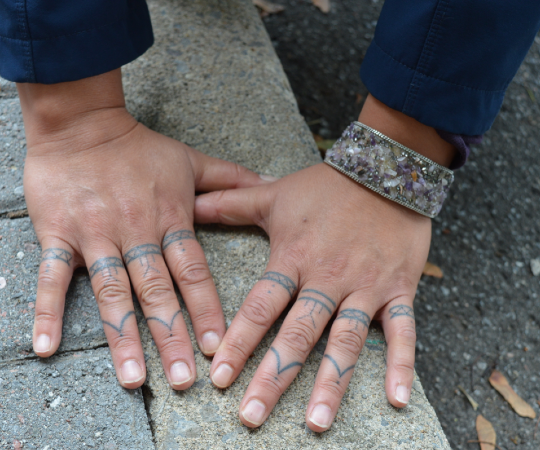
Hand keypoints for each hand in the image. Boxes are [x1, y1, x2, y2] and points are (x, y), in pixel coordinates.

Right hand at [20, 69, 271, 389]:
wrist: (81, 123)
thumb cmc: (139, 145)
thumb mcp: (190, 160)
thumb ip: (230, 179)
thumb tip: (271, 182)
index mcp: (169, 217)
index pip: (193, 270)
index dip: (207, 308)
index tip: (219, 345)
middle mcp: (135, 231)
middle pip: (156, 290)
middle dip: (171, 335)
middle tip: (184, 379)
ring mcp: (95, 235)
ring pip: (111, 291)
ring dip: (122, 335)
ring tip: (133, 378)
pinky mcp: (58, 233)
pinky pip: (50, 276)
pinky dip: (47, 310)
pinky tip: (47, 347)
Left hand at [194, 163, 429, 430]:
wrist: (388, 168)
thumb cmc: (326, 186)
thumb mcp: (274, 194)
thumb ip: (231, 203)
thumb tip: (190, 204)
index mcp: (294, 258)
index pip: (261, 307)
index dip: (238, 342)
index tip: (218, 378)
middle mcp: (327, 277)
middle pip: (297, 333)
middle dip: (273, 377)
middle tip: (251, 417)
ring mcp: (365, 285)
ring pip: (346, 340)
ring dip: (331, 382)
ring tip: (315, 423)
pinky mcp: (399, 288)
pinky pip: (403, 329)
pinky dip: (401, 363)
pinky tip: (396, 398)